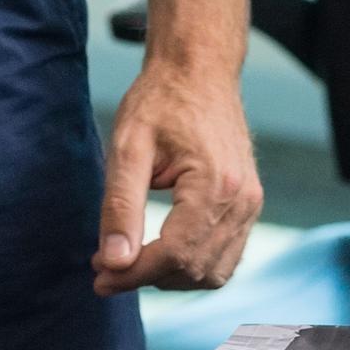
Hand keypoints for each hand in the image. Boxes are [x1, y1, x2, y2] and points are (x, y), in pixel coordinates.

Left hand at [95, 57, 261, 293]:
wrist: (198, 71)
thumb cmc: (161, 101)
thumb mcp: (127, 147)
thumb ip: (120, 207)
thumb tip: (113, 262)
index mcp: (215, 185)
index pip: (174, 255)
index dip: (133, 274)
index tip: (98, 275)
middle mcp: (242, 201)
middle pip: (194, 270)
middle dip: (146, 278)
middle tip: (105, 267)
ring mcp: (251, 204)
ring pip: (213, 273)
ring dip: (170, 278)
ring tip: (131, 260)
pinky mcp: (249, 205)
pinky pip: (226, 257)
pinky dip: (193, 266)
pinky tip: (160, 253)